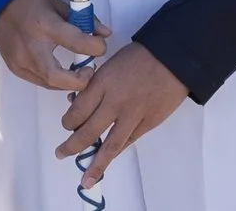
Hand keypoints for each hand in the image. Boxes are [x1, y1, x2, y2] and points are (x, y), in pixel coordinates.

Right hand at [0, 0, 107, 91]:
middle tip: (89, 70)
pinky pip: (40, 82)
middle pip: (58, 77)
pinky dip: (54, 80)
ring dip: (68, 81)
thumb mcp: (59, 5)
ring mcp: (21, 60)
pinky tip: (60, 71)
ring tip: (77, 71)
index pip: (76, 42)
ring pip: (50, 84)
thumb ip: (84, 20)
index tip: (100, 46)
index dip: (96, 47)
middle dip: (80, 80)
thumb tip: (105, 34)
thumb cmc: (31, 4)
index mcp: (45, 25)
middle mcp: (31, 46)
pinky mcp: (16, 68)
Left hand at [56, 41, 188, 186]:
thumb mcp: (110, 64)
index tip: (66, 126)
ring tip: (85, 179)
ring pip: (109, 145)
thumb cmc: (139, 56)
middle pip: (88, 131)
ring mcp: (133, 115)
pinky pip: (129, 141)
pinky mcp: (149, 123)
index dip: (68, 122)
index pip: (77, 110)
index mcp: (102, 83)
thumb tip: (80, 103)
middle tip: (61, 153)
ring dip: (95, 164)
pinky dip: (117, 152)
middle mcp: (114, 102)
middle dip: (72, 146)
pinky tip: (107, 161)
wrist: (174, 57)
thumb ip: (96, 85)